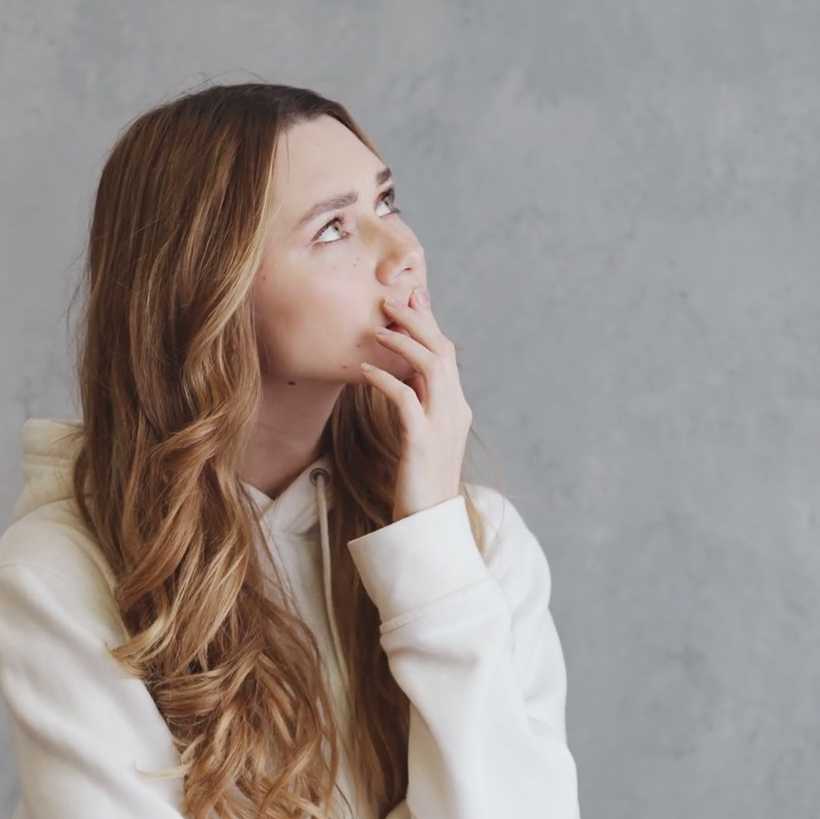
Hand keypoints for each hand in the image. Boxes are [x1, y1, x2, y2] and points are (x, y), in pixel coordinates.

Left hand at [361, 286, 471, 520]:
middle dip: (417, 320)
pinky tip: (364, 371)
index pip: (445, 353)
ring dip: (403, 343)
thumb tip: (402, 375)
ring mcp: (441, 426)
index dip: (428, 322)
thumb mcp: (419, 434)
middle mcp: (454, 410)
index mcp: (455, 406)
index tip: (410, 295)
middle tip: (390, 299)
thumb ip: (417, 403)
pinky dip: (386, 380)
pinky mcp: (422, 442)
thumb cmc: (418, 480)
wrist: (428, 523)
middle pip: (441, 351)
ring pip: (431, 368)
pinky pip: (406, 400)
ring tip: (377, 328)